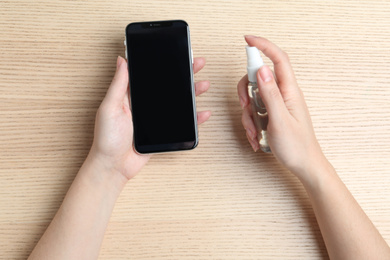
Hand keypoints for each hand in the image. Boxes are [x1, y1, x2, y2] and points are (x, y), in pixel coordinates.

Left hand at [90, 56, 210, 180]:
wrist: (114, 166)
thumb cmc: (106, 138)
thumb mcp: (109, 107)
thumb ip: (118, 85)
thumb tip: (121, 60)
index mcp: (131, 95)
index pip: (150, 75)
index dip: (164, 63)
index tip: (176, 53)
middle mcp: (145, 104)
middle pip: (168, 85)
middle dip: (184, 74)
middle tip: (197, 64)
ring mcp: (155, 118)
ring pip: (177, 102)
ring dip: (192, 93)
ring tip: (203, 85)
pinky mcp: (162, 132)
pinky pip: (181, 122)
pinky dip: (193, 118)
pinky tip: (202, 112)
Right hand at [238, 36, 325, 179]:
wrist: (304, 165)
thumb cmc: (297, 146)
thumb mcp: (280, 120)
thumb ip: (270, 94)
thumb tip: (262, 70)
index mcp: (289, 91)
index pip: (278, 59)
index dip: (263, 46)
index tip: (247, 40)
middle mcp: (283, 94)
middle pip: (258, 78)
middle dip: (245, 93)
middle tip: (246, 107)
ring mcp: (276, 104)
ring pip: (253, 97)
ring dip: (247, 115)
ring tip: (254, 132)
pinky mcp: (271, 114)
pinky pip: (254, 111)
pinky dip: (250, 124)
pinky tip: (256, 137)